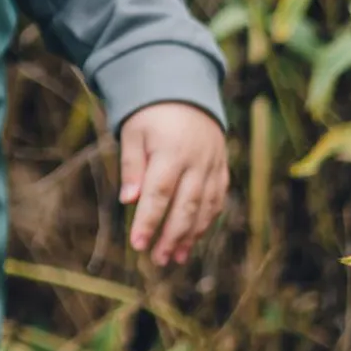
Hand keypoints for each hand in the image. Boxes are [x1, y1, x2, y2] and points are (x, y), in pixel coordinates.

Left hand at [119, 102, 228, 267]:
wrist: (186, 91)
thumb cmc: (151, 115)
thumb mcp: (133, 133)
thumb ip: (132, 166)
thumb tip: (129, 201)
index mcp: (171, 151)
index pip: (159, 194)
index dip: (149, 221)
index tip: (138, 245)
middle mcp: (197, 161)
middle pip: (186, 206)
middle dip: (171, 236)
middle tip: (157, 259)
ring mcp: (213, 165)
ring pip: (205, 207)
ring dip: (190, 235)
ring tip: (174, 257)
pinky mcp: (222, 168)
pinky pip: (217, 199)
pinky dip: (206, 221)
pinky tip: (192, 238)